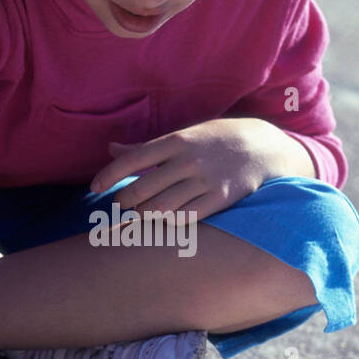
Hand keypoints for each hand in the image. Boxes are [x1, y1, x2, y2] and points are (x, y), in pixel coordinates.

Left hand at [90, 118, 275, 221]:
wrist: (263, 146)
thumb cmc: (215, 141)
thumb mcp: (183, 136)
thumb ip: (146, 148)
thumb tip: (111, 149)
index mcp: (175, 141)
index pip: (131, 160)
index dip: (108, 176)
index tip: (94, 187)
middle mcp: (187, 161)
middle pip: (141, 190)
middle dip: (124, 201)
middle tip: (121, 204)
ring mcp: (204, 181)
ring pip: (159, 209)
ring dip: (143, 216)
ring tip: (141, 213)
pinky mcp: (219, 200)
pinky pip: (184, 219)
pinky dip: (167, 222)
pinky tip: (163, 219)